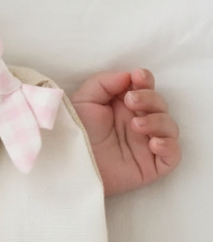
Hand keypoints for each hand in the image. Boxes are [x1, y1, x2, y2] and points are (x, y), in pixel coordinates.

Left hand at [70, 68, 180, 195]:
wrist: (68, 163)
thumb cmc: (74, 131)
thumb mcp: (83, 101)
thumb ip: (104, 83)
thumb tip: (128, 76)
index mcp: (124, 106)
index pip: (146, 89)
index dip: (146, 80)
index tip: (138, 77)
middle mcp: (138, 122)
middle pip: (160, 105)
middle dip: (150, 99)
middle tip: (130, 101)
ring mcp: (146, 144)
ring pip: (170, 127)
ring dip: (158, 121)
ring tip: (136, 125)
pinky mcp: (151, 165)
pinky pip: (173, 155)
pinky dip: (169, 146)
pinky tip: (153, 143)